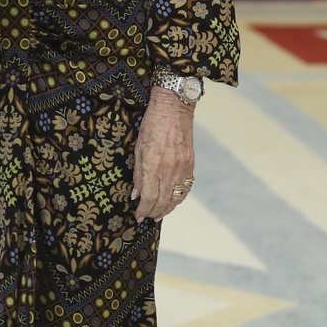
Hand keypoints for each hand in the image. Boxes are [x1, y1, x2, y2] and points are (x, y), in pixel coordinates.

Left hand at [132, 87, 195, 220]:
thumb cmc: (151, 125)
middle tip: (146, 218)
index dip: (143, 210)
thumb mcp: (138, 147)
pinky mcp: (190, 164)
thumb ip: (137, 173)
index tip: (137, 216)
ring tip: (158, 214)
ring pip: (176, 197)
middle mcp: (169, 169)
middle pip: (162, 201)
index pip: (148, 197)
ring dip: (167, 209)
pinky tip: (172, 201)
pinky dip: (179, 198)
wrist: (174, 109)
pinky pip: (186, 188)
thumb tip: (135, 194)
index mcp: (152, 165)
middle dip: (153, 213)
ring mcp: (182, 168)